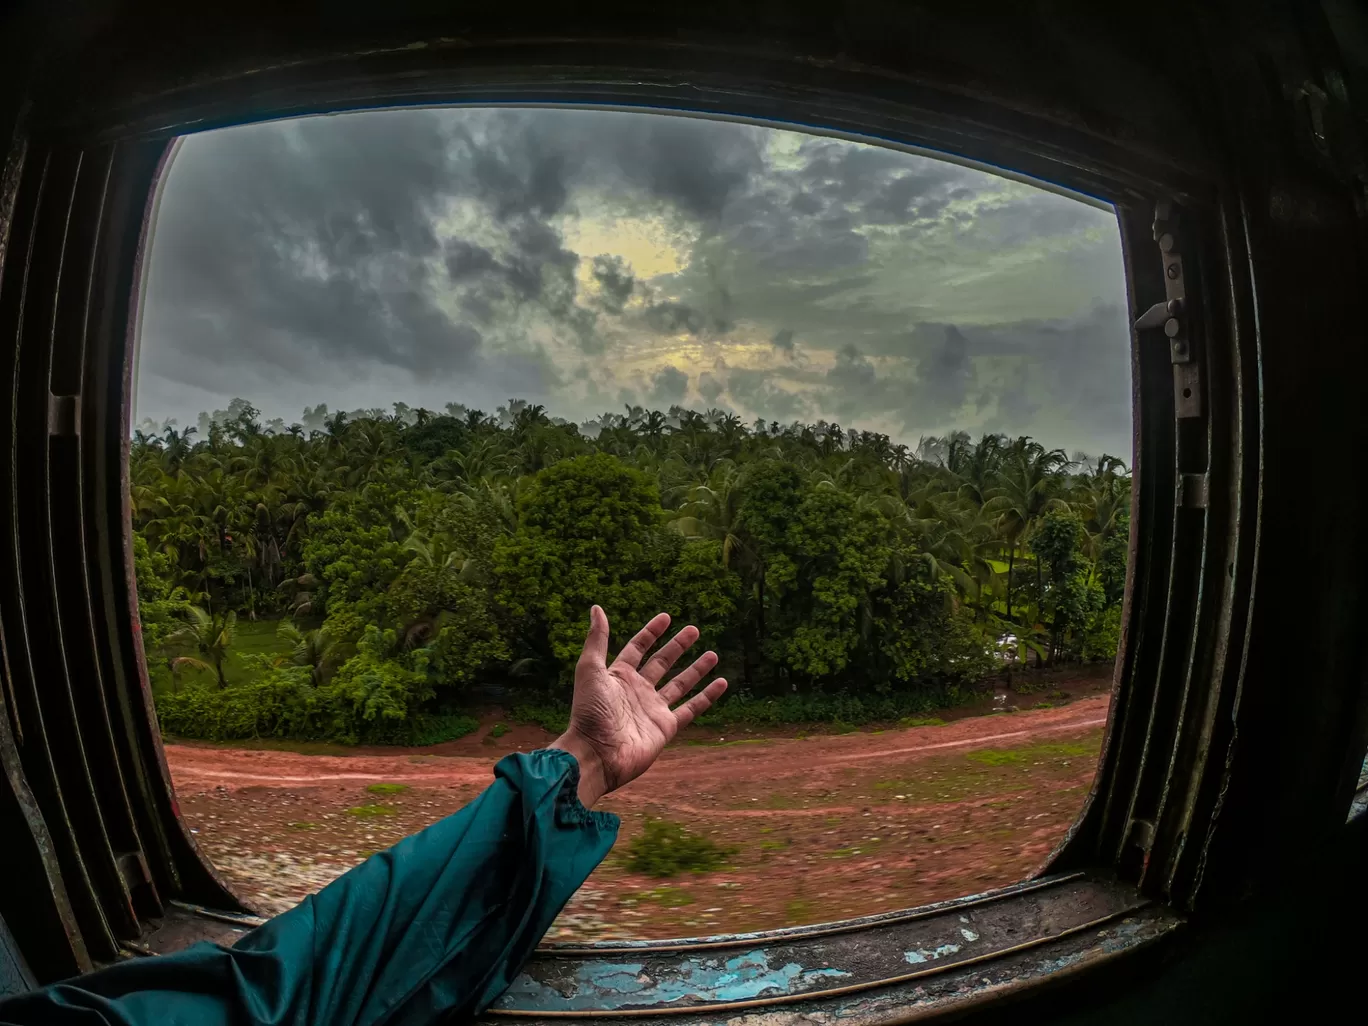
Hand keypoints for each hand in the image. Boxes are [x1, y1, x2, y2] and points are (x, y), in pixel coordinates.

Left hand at [551, 606, 726, 806]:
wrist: (597, 753)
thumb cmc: (589, 712)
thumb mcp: (590, 669)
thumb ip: (597, 640)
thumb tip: (596, 608)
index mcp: (619, 676)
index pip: (638, 648)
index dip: (651, 632)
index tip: (666, 617)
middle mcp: (638, 690)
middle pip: (662, 663)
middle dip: (678, 646)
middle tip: (694, 630)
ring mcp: (653, 708)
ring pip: (680, 684)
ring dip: (696, 669)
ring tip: (713, 654)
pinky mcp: (666, 726)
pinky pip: (691, 708)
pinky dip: (707, 696)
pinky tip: (721, 683)